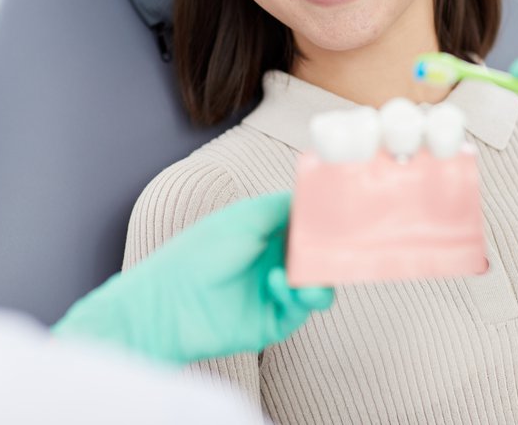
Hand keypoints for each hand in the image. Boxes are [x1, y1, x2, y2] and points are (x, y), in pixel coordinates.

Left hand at [52, 192, 333, 365]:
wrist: (168, 303)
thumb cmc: (199, 252)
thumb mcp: (244, 218)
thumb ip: (284, 206)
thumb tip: (316, 195)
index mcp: (268, 233)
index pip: (309, 227)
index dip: (328, 223)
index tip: (349, 215)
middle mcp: (274, 262)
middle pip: (319, 258)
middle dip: (333, 254)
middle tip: (344, 248)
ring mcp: (274, 293)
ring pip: (318, 287)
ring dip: (320, 280)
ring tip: (306, 277)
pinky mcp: (272, 322)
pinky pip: (301, 310)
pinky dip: (295, 296)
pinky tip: (275, 284)